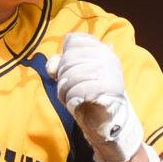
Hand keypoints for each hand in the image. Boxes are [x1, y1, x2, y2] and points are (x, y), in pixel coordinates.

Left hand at [47, 33, 144, 161]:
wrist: (106, 121)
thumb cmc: (86, 94)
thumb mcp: (70, 76)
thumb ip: (59, 64)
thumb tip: (51, 67)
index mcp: (101, 49)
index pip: (72, 40)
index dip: (64, 57)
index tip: (68, 73)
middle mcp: (108, 57)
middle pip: (68, 58)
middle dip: (62, 78)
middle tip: (69, 90)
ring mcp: (110, 73)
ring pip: (71, 75)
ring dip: (64, 91)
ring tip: (72, 98)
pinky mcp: (109, 90)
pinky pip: (78, 90)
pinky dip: (71, 100)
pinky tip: (77, 104)